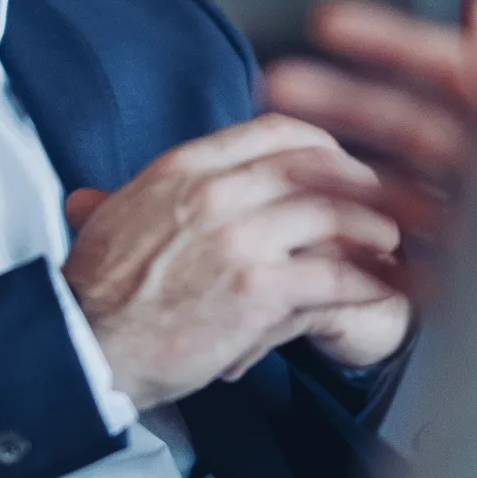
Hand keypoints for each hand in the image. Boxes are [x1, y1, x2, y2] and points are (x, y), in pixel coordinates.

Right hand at [60, 115, 409, 408]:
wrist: (84, 346)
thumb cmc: (95, 295)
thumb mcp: (109, 219)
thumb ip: (126, 199)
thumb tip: (92, 198)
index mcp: (183, 168)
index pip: (274, 131)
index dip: (321, 144)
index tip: (340, 162)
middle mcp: (215, 192)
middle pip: (314, 167)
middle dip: (359, 183)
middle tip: (383, 201)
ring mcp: (239, 239)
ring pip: (334, 215)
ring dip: (373, 229)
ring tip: (392, 243)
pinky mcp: (259, 289)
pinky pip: (334, 275)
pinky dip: (367, 280)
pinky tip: (382, 286)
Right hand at [262, 0, 476, 292]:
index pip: (443, 68)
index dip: (385, 41)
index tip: (323, 22)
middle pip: (404, 125)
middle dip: (339, 103)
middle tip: (274, 83)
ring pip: (392, 192)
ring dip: (337, 176)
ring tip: (281, 166)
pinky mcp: (468, 290)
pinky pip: (403, 268)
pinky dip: (361, 252)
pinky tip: (316, 238)